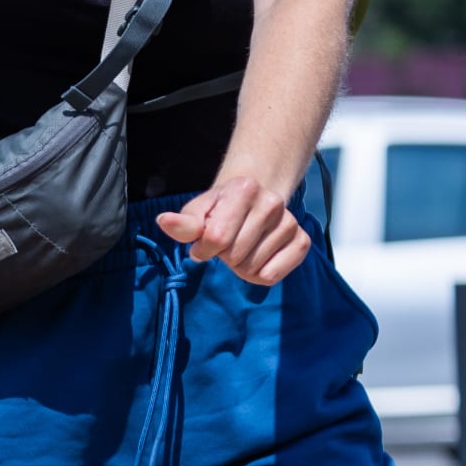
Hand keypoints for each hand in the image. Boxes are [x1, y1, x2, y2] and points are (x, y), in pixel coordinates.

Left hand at [156, 175, 310, 284]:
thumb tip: (164, 222)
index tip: (204, 243)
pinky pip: (272, 275)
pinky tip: (258, 257)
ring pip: (252, 268)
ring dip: (240, 266)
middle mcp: (272, 203)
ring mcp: (290, 222)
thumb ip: (183, 223)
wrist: (253, 200)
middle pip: (235, 256)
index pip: (217, 239)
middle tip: (228, 243)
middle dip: (224, 256)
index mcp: (244, 189)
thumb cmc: (219, 210)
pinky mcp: (302, 241)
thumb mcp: (198, 212)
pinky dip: (259, 275)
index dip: (204, 249)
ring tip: (242, 247)